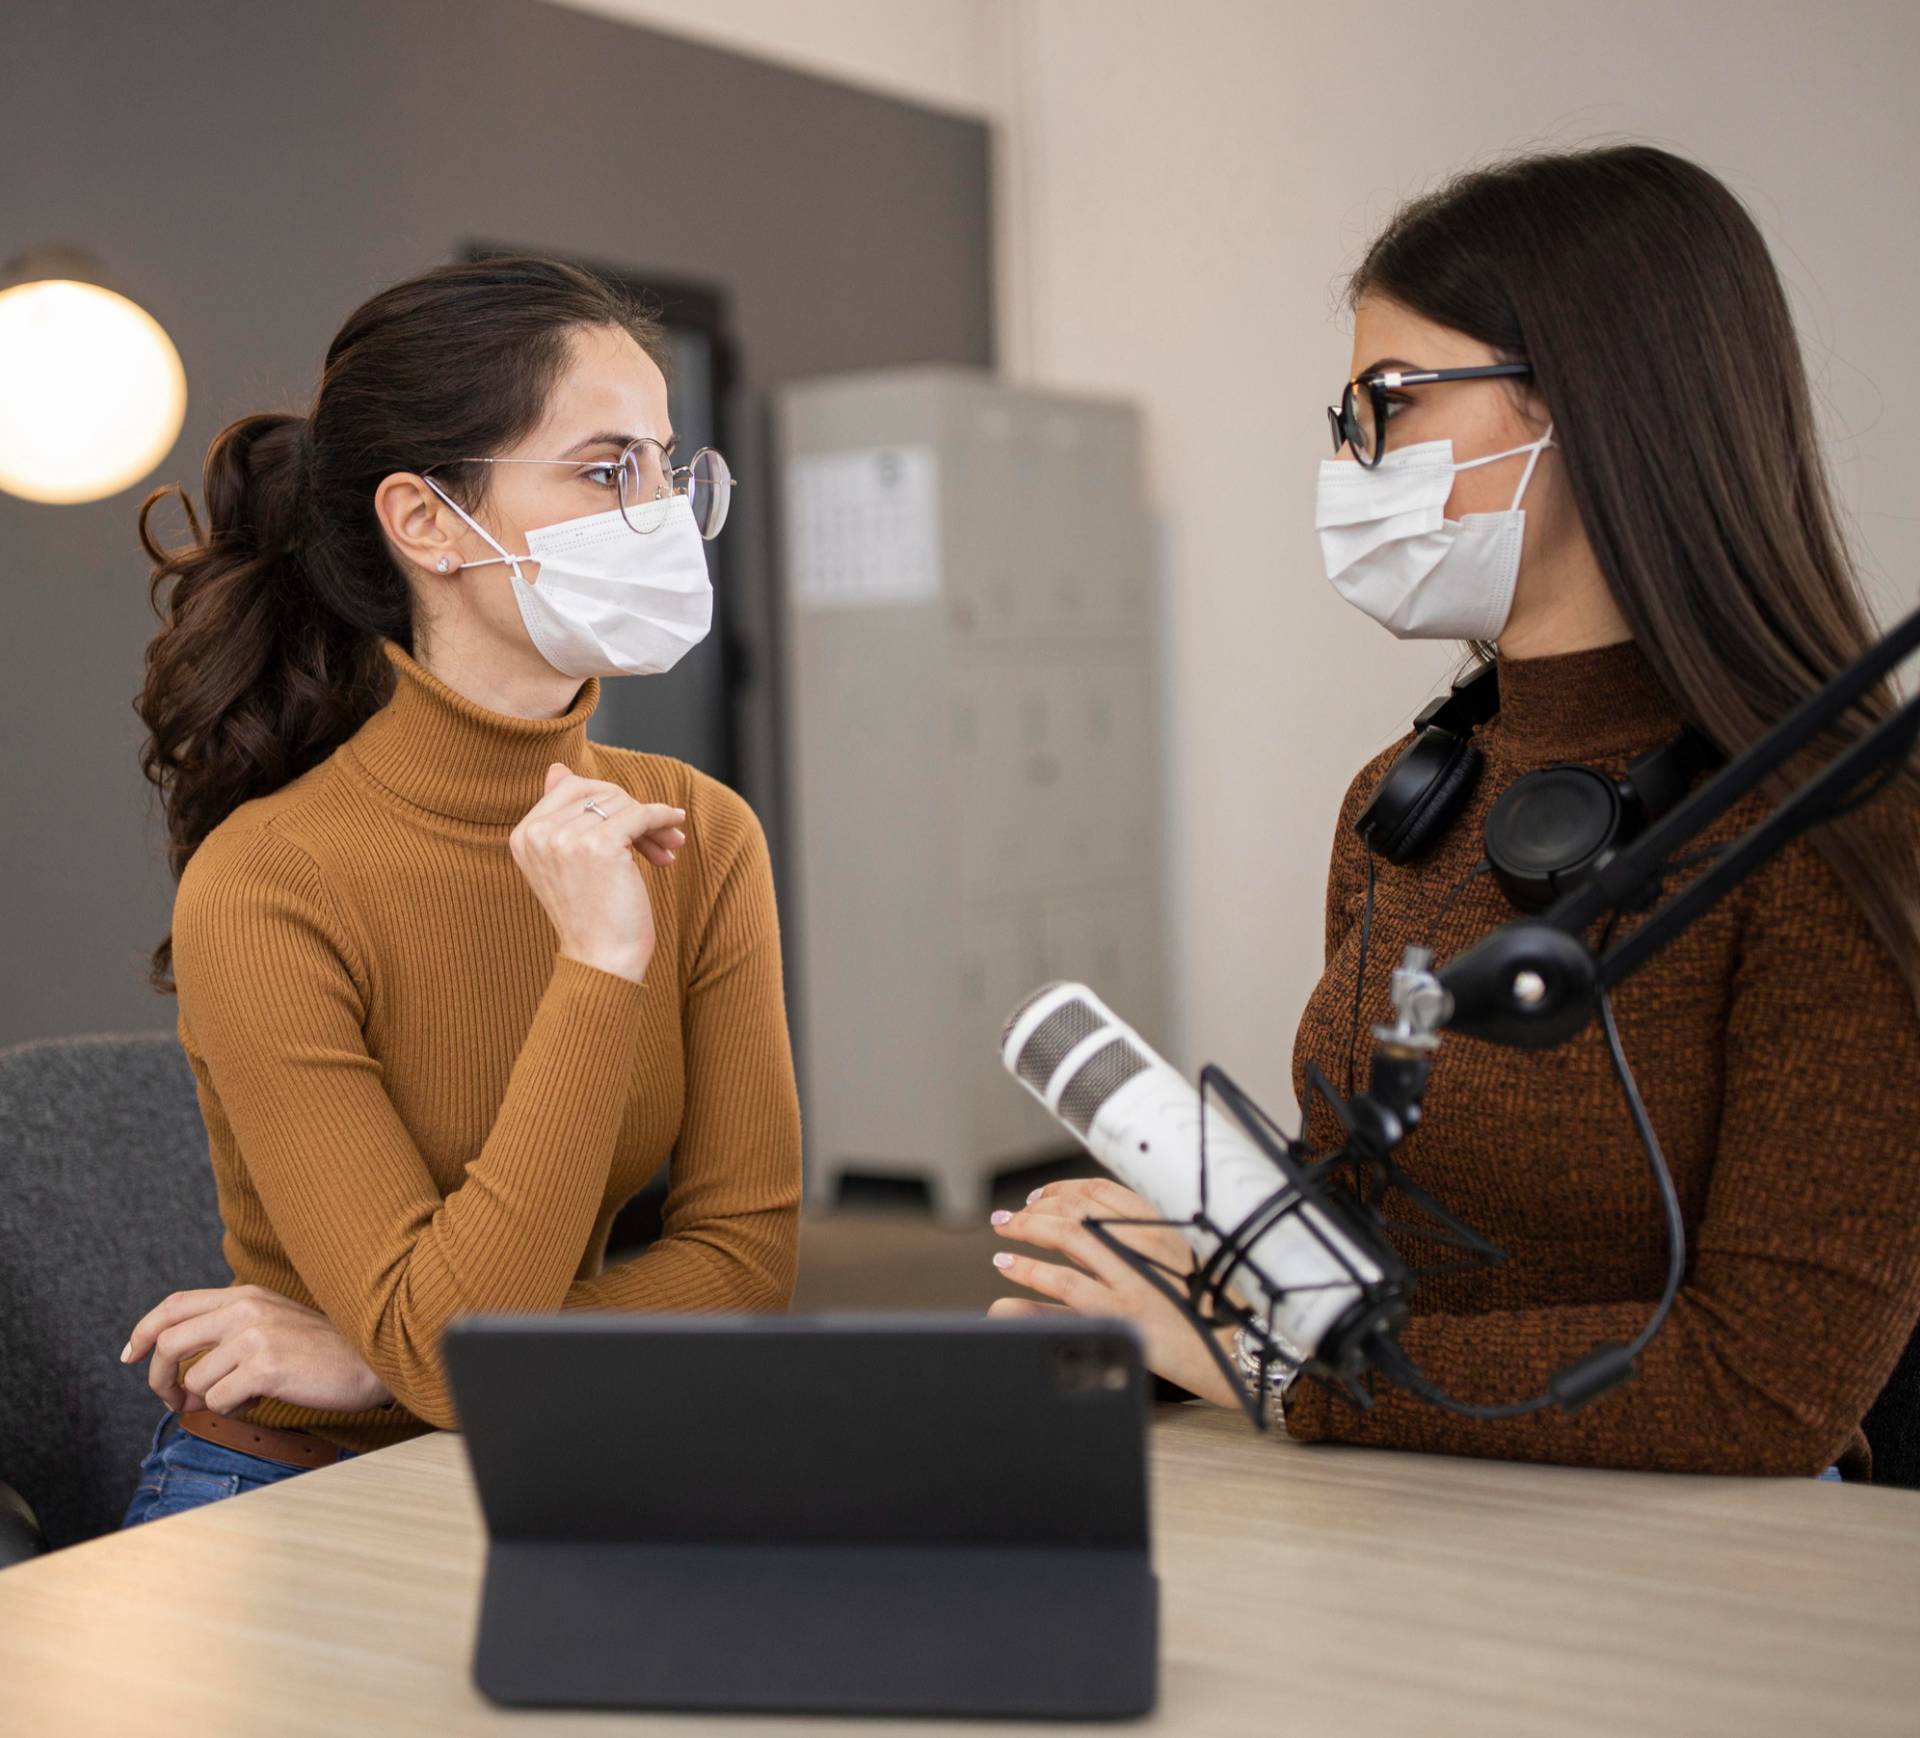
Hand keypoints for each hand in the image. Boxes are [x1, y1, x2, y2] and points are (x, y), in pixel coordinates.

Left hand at [121, 1284, 392, 1416]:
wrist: (371, 1362)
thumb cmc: (324, 1351)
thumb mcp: (274, 1326)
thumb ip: (230, 1337)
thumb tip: (183, 1380)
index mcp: (247, 1295)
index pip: (175, 1304)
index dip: (144, 1330)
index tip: (130, 1355)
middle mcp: (246, 1309)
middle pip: (169, 1341)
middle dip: (158, 1378)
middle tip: (171, 1399)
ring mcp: (255, 1337)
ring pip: (194, 1379)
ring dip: (207, 1399)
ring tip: (240, 1397)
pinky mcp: (264, 1368)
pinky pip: (217, 1399)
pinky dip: (230, 1409)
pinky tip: (258, 1400)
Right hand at [510, 763, 687, 985]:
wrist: (601, 960)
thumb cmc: (592, 915)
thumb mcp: (567, 861)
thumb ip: (563, 815)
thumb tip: (557, 768)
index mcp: (524, 835)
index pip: (570, 786)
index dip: (606, 801)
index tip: (630, 826)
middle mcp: (538, 833)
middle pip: (598, 792)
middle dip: (632, 810)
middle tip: (660, 838)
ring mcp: (566, 838)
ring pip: (622, 802)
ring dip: (651, 823)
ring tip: (665, 850)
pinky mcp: (599, 845)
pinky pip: (641, 814)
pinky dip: (662, 818)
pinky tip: (675, 827)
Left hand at [988, 1177, 1241, 1409]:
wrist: (1248, 1351)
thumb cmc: (1223, 1312)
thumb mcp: (1189, 1265)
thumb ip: (1145, 1249)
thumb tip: (1095, 1238)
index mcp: (1165, 1227)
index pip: (1103, 1191)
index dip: (1063, 1190)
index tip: (1041, 1197)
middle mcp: (1148, 1243)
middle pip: (1079, 1209)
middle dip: (1037, 1208)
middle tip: (1010, 1216)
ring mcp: (1134, 1277)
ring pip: (1067, 1238)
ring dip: (1027, 1231)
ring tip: (1003, 1235)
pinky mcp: (1123, 1313)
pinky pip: (1064, 1285)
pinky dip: (1030, 1273)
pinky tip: (1008, 1270)